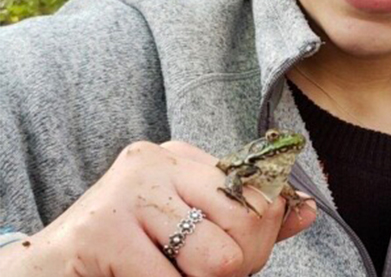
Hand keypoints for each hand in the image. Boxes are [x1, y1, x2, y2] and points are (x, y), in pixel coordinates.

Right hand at [3, 140, 315, 276]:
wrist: (51, 269)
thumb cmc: (131, 249)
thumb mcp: (194, 226)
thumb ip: (248, 219)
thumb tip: (307, 210)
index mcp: (185, 156)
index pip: (262, 189)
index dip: (261, 233)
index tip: (237, 255)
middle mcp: (161, 160)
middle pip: (248, 221)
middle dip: (237, 265)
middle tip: (198, 273)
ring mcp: (132, 189)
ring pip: (218, 258)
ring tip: (168, 273)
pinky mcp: (105, 229)